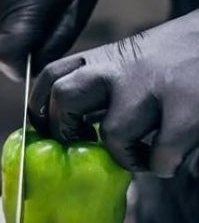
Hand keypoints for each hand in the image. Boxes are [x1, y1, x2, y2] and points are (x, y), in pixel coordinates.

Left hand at [29, 11, 198, 177]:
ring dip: (126, 156)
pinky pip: (160, 154)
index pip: (51, 75)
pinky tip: (171, 157)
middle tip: (86, 143)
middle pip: (64, 96)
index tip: (48, 129)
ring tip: (143, 155)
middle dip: (66, 128)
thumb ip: (107, 83)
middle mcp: (123, 69)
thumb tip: (75, 127)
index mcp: (108, 57)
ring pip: (114, 134)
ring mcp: (154, 87)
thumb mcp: (137, 59)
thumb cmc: (184, 57)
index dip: (39, 106)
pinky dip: (162, 166)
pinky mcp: (188, 109)